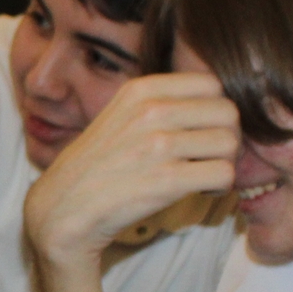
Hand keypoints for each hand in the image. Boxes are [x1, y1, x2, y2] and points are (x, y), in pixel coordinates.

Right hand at [24, 72, 239, 266]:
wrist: (62, 207)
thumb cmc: (97, 165)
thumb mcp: (121, 115)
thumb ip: (160, 103)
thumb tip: (213, 101)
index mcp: (141, 89)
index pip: (211, 84)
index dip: (214, 111)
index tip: (201, 131)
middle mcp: (151, 111)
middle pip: (227, 112)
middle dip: (225, 137)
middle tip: (209, 157)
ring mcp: (158, 145)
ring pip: (230, 143)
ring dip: (225, 163)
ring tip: (204, 175)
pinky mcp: (166, 181)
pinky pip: (224, 174)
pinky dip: (220, 186)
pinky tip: (201, 191)